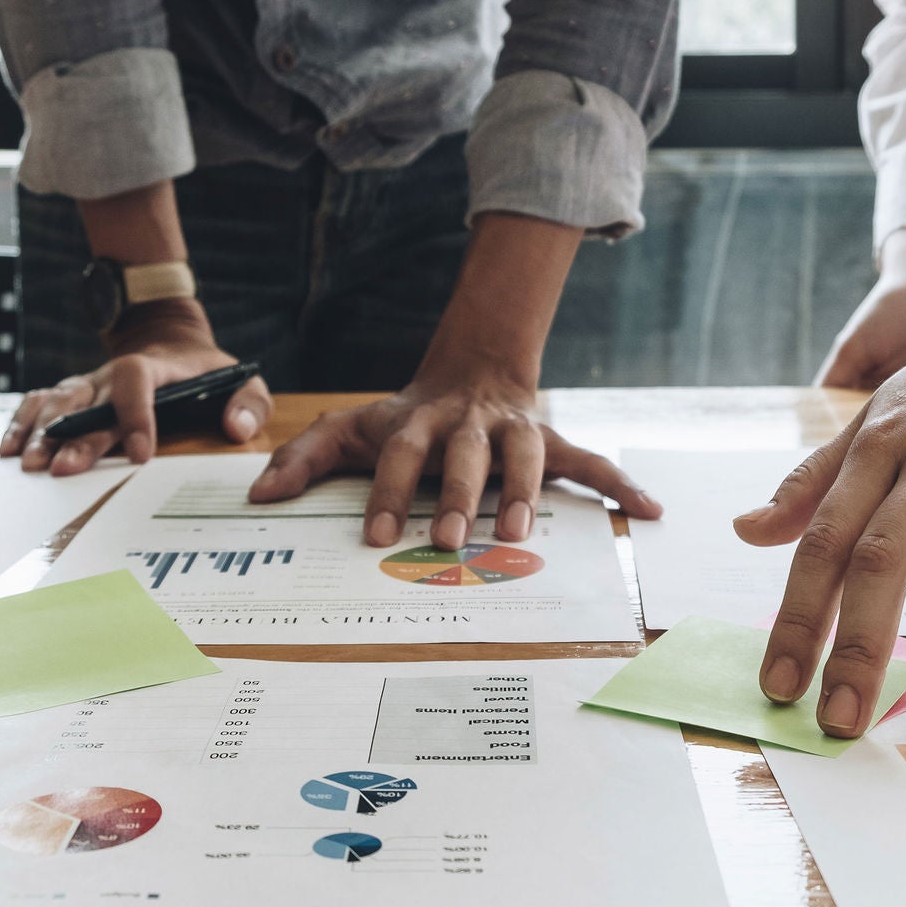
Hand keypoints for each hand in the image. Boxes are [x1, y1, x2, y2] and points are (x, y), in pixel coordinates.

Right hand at [2, 299, 271, 474]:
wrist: (167, 338)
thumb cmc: (204, 370)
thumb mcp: (240, 378)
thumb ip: (249, 402)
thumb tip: (237, 428)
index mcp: (155, 368)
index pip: (138, 381)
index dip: (137, 415)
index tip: (142, 454)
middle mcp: (112, 375)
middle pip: (89, 403)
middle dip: (76, 438)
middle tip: (64, 470)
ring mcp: (87, 385)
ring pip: (56, 403)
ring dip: (41, 433)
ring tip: (31, 465)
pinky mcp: (70, 395)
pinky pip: (38, 403)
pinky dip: (21, 423)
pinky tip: (10, 450)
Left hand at [246, 360, 660, 548]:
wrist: (473, 369)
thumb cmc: (408, 416)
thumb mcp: (352, 427)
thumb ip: (304, 457)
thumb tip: (257, 494)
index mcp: (420, 422)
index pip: (399, 454)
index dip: (386, 491)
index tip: (372, 535)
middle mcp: (470, 425)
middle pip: (465, 455)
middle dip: (457, 495)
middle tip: (445, 537)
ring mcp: (516, 432)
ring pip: (525, 456)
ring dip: (526, 491)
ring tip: (519, 532)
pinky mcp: (553, 442)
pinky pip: (592, 461)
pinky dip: (622, 485)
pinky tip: (649, 512)